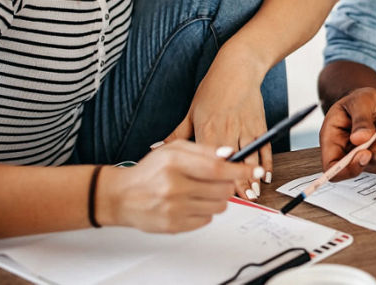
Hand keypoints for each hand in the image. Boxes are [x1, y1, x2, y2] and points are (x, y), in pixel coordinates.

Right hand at [99, 140, 258, 232]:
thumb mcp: (173, 150)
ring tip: (200, 191)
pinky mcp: (174, 226)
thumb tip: (230, 154)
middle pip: (223, 189)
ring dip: (217, 198)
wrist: (122, 196)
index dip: (240, 169)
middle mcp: (174, 187)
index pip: (217, 168)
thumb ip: (203, 150)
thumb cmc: (150, 171)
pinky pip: (207, 220)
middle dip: (227, 184)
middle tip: (218, 180)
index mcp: (174, 163)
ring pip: (219, 206)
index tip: (254, 170)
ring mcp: (173, 209)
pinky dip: (204, 211)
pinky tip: (189, 203)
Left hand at [163, 54, 269, 198]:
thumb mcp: (191, 111)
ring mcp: (246, 128)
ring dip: (252, 178)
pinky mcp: (259, 124)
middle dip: (236, 184)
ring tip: (252, 194)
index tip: (213, 195)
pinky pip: (265, 148)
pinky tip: (265, 176)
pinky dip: (266, 163)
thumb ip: (175, 135)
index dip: (213, 180)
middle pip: (232, 164)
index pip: (210, 161)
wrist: (238, 68)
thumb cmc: (213, 89)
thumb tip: (155, 148)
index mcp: (207, 129)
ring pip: (250, 158)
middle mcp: (228, 130)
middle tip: (239, 201)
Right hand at [319, 87, 375, 180]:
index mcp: (333, 146)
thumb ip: (359, 120)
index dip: (350, 169)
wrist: (371, 104)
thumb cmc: (358, 102)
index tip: (365, 153)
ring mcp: (373, 163)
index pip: (336, 172)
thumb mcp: (356, 102)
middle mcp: (352, 159)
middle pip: (371, 163)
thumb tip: (360, 139)